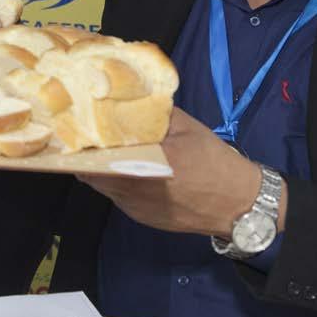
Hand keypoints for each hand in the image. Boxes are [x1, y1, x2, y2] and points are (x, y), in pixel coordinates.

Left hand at [78, 108, 278, 236]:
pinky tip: (123, 170)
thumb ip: (157, 113)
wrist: (238, 203)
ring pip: (104, 187)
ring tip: (102, 152)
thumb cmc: (213, 161)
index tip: (78, 130)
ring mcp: (137, 207)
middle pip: (94, 173)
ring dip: (100, 170)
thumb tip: (132, 98)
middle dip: (89, 156)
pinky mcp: (142, 218)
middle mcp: (136, 189)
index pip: (98, 158)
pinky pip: (119, 198)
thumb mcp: (187, 127)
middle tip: (87, 138)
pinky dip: (116, 183)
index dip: (84, 145)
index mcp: (147, 162)